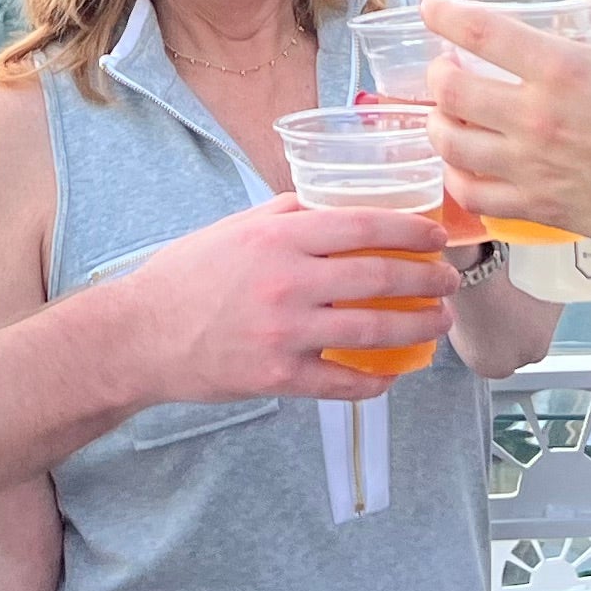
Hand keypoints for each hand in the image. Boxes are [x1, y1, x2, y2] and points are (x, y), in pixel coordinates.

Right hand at [90, 195, 450, 405]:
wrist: (141, 334)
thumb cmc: (187, 275)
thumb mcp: (237, 227)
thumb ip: (289, 215)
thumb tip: (340, 207)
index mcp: (280, 237)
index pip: (363, 225)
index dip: (409, 231)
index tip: (436, 237)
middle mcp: (288, 281)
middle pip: (378, 277)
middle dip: (426, 279)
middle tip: (449, 281)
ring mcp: (285, 332)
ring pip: (372, 331)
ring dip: (417, 326)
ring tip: (438, 322)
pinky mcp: (278, 377)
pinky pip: (342, 383)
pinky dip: (375, 381)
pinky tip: (394, 374)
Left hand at [425, 0, 590, 250]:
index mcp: (562, 68)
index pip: (478, 32)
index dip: (442, 15)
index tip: (430, 8)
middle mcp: (539, 117)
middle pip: (449, 92)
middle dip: (436, 76)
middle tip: (443, 70)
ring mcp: (536, 167)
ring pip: (452, 147)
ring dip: (439, 126)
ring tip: (445, 117)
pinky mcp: (544, 208)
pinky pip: (476, 197)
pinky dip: (459, 180)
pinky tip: (464, 168)